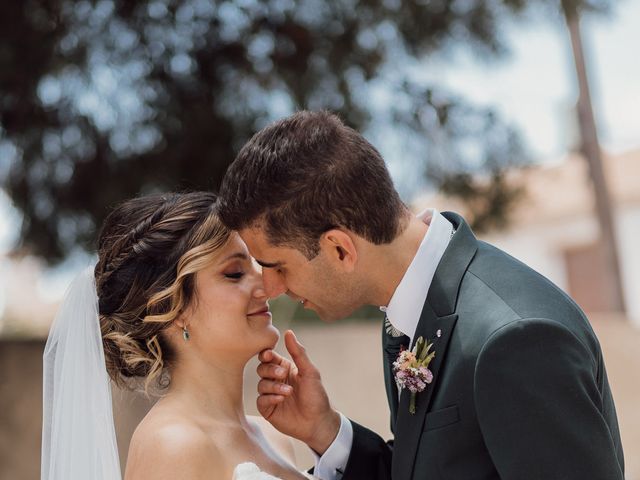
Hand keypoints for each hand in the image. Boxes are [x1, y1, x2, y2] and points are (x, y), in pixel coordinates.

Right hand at [256, 330, 340, 454]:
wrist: (318, 422)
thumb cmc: (316, 396)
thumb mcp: (309, 371)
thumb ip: (298, 353)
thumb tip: (288, 332)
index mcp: (285, 369)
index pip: (269, 357)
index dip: (266, 355)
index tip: (270, 355)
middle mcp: (276, 380)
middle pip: (262, 368)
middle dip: (270, 370)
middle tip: (282, 374)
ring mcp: (271, 394)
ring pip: (261, 384)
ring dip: (274, 386)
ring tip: (288, 392)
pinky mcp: (268, 409)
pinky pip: (261, 399)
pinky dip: (270, 397)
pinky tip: (281, 399)